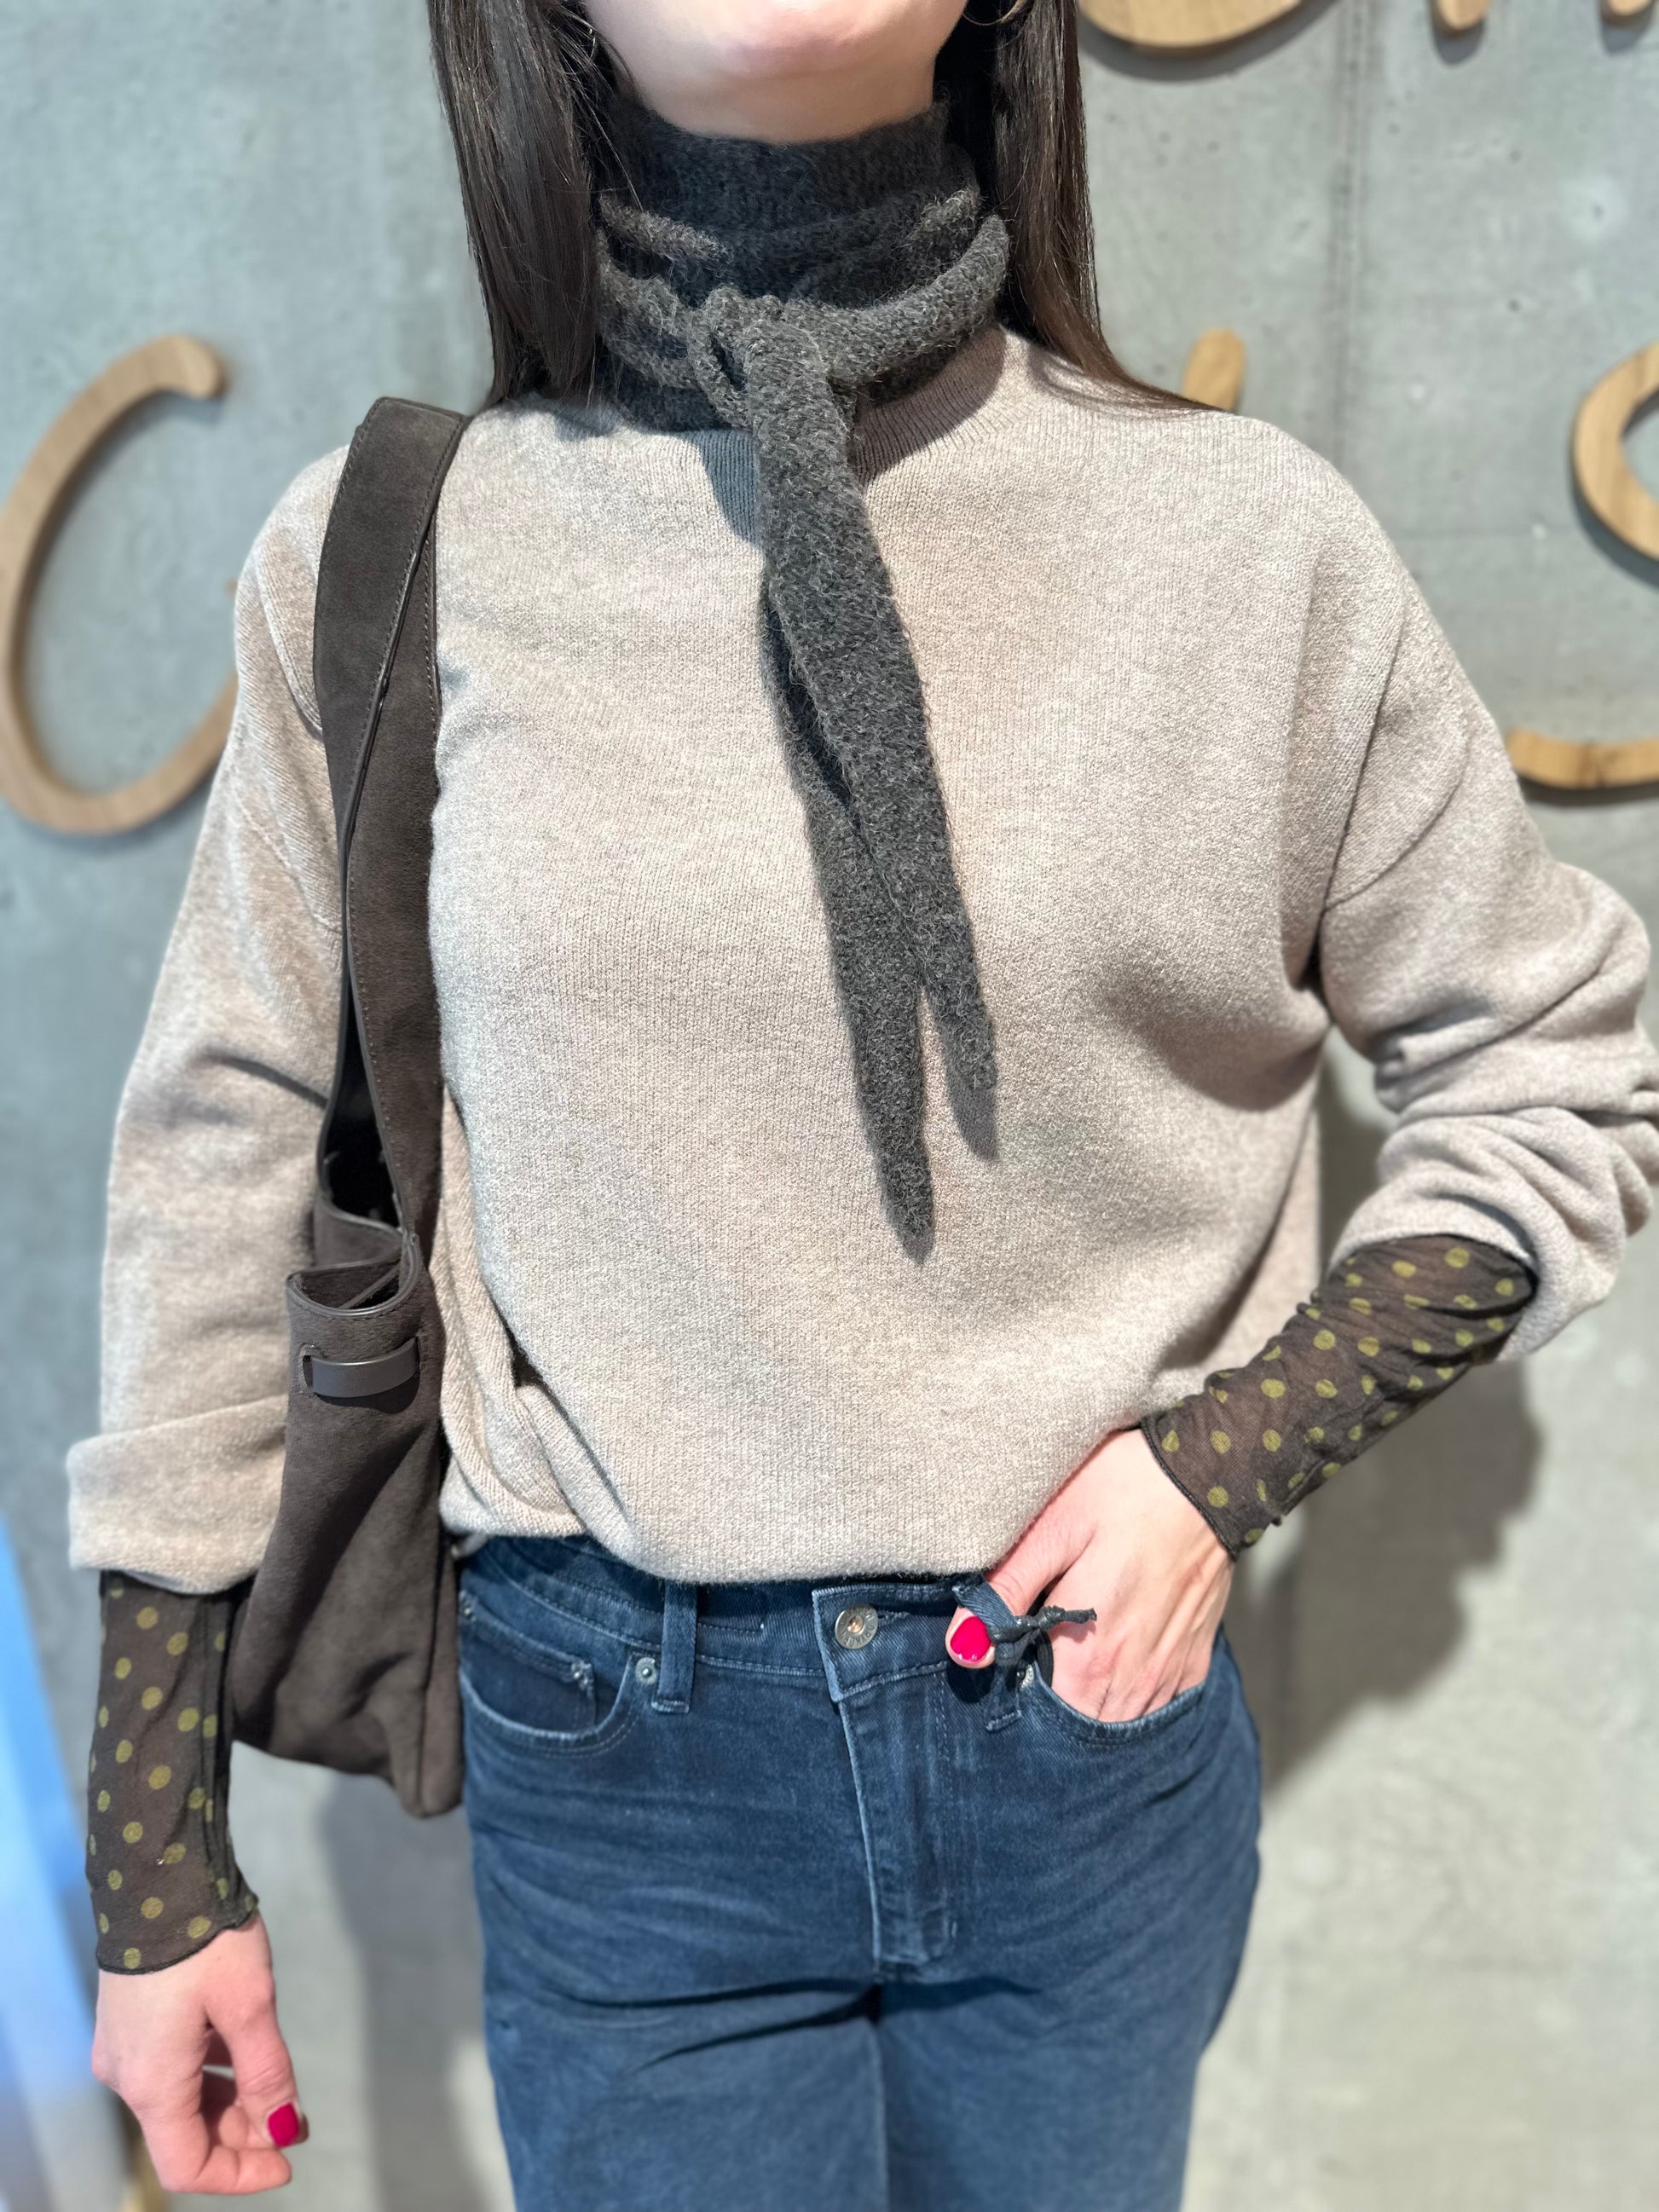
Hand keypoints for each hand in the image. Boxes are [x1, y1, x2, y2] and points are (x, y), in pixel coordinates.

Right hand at [91, 1914, 306, 2195]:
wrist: (157, 1873)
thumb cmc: (206, 1940)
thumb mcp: (250, 2006)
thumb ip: (268, 2074)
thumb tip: (287, 2130)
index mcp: (151, 2083)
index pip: (187, 2166)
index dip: (239, 2174)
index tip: (288, 2159)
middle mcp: (127, 2075)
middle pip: (184, 2133)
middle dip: (242, 2135)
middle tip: (295, 2118)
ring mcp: (123, 2047)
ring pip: (179, 2100)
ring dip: (228, 2104)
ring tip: (279, 2090)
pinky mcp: (129, 2021)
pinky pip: (169, 2069)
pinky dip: (209, 2074)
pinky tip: (245, 2054)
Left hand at [944, 1425, 1232, 1720]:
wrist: (1211, 1474)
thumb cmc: (1122, 1494)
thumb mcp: (1052, 1530)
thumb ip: (1007, 1592)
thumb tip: (963, 1649)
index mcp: (1089, 1657)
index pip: (1042, 1718)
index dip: (1019, 1697)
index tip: (1010, 1663)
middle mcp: (1133, 1681)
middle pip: (1081, 1727)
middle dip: (1054, 1708)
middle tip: (1038, 1657)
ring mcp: (1169, 1675)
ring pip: (1120, 1722)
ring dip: (1093, 1705)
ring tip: (1074, 1658)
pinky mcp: (1195, 1660)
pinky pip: (1156, 1703)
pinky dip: (1132, 1693)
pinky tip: (1117, 1656)